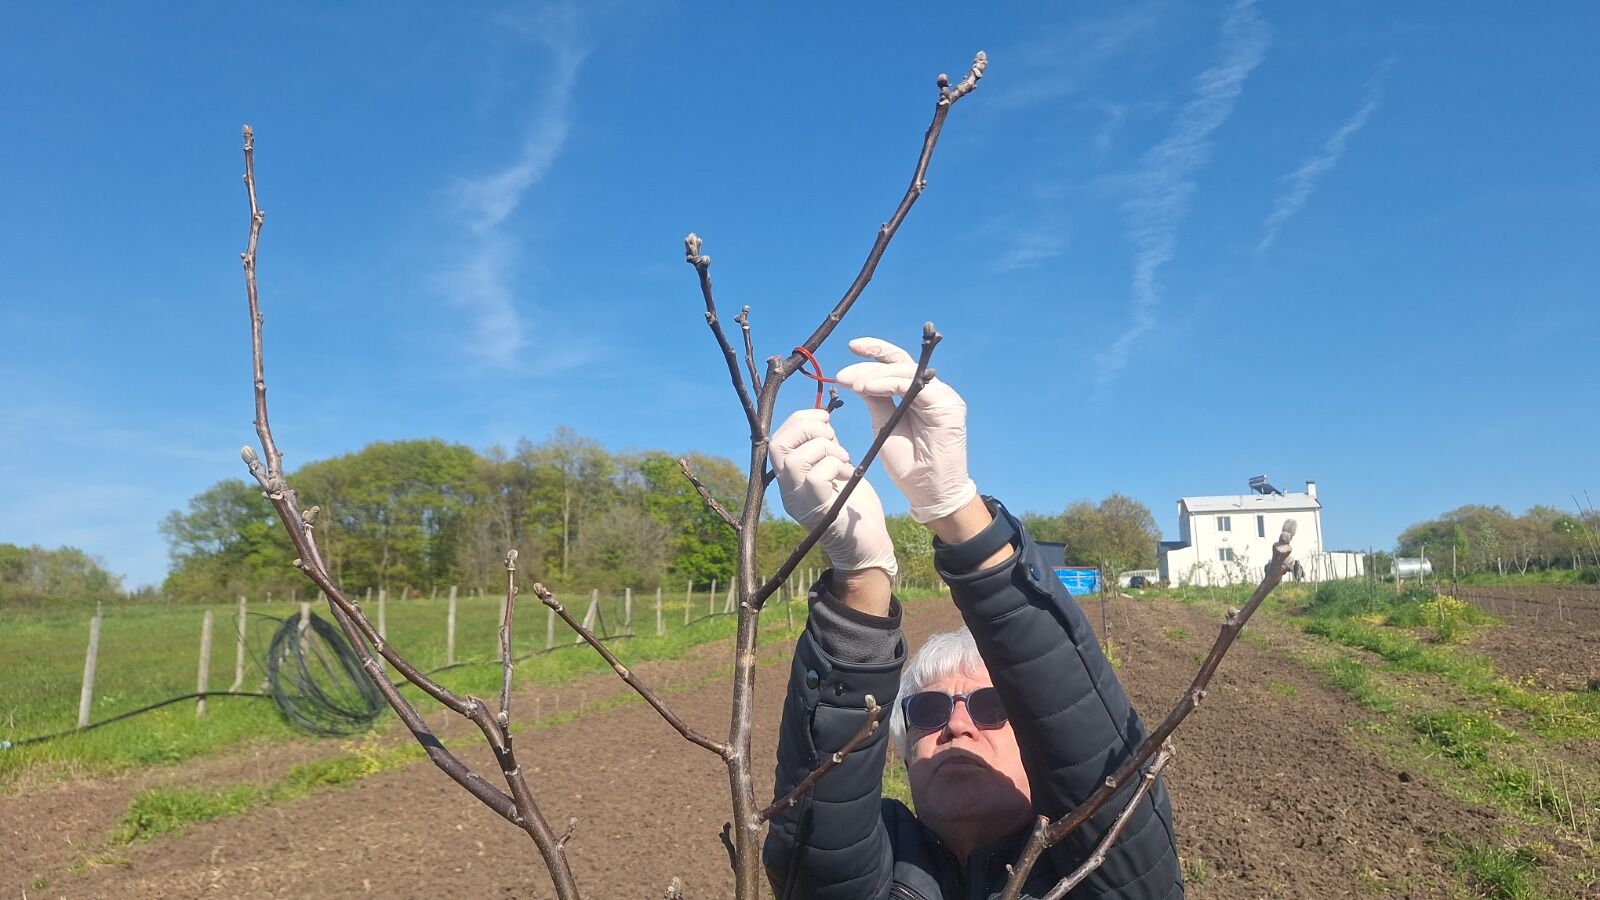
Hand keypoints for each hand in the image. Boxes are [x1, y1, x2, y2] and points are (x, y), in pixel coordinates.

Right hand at [769, 409, 897, 577]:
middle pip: (777, 445)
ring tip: (843, 459)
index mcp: (790, 479)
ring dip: (825, 448)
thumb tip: (822, 420)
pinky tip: (848, 473)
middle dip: (807, 427)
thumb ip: (824, 448)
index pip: (778, 439)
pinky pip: (815, 477)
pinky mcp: (817, 509)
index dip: (799, 419)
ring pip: (795, 459)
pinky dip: (834, 466)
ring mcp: (799, 501)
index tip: (825, 417)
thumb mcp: (835, 468)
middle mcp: (788, 490)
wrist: (868, 546)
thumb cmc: (855, 507)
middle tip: (832, 435)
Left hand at [833, 337, 977, 523]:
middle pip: (900, 362)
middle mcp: (934, 391)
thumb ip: (876, 400)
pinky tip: (868, 389)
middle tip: (842, 374)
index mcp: (918, 394)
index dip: (875, 352)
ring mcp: (944, 397)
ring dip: (875, 374)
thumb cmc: (908, 464)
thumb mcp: (884, 425)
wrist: (929, 492)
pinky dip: (890, 383)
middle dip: (869, 362)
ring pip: (906, 371)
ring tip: (853, 384)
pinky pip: (916, 387)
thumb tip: (857, 378)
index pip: (896, 364)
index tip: (851, 347)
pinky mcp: (948, 406)